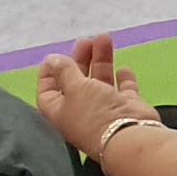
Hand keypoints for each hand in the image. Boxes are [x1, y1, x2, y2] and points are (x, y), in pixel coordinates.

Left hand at [34, 35, 148, 156]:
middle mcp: (81, 110)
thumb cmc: (94, 113)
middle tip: (86, 40)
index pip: (48, 91)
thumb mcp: (75, 87)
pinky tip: (123, 68)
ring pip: (101, 80)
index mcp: (60, 110)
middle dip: (80, 59)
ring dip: (102, 60)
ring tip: (105, 39)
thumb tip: (52, 59)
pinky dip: (123, 78)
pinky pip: (124, 89)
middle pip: (76, 81)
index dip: (48, 73)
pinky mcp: (126, 107)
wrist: (129, 136)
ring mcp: (105, 108)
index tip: (54, 56)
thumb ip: (66, 71)